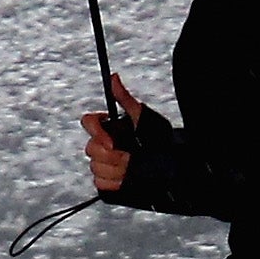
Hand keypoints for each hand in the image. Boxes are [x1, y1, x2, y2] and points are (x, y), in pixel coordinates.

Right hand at [82, 72, 153, 194]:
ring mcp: (103, 163)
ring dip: (115, 169)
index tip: (111, 143)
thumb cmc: (158, 138)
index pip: (88, 123)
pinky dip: (114, 181)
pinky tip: (127, 177)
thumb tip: (114, 77)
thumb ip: (125, 99)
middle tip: (129, 157)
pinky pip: (100, 182)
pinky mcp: (106, 181)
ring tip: (132, 167)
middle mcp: (103, 143)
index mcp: (109, 127)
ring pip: (96, 167)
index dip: (96, 133)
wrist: (171, 165)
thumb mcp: (143, 117)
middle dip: (112, 155)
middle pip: (91, 148)